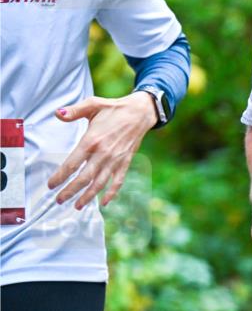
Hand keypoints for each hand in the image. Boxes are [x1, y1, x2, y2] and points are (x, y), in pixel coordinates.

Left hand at [47, 92, 158, 208]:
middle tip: (59, 200)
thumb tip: (57, 114)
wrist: (140, 112)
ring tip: (77, 206)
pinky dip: (112, 193)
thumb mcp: (92, 104)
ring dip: (88, 196)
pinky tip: (105, 202)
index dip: (60, 177)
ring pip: (100, 183)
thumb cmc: (114, 109)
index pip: (72, 164)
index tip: (51, 185)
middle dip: (70, 191)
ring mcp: (116, 160)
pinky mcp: (126, 162)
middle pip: (84, 178)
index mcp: (92, 140)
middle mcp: (103, 153)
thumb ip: (73, 111)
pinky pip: (118, 181)